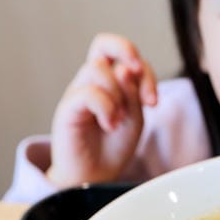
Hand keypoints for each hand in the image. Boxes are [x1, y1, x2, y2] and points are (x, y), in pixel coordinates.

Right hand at [47, 33, 157, 187]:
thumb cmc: (114, 147)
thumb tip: (125, 68)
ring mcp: (78, 93)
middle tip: (136, 72)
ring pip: (98, 68)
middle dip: (126, 50)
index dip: (145, 70)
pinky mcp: (67, 108)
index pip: (126, 56)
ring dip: (117, 94)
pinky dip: (106, 107)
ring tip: (118, 120)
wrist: (95, 177)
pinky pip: (88, 92)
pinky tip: (109, 125)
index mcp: (111, 81)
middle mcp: (92, 82)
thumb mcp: (136, 119)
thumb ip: (134, 94)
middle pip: (103, 43)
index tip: (152, 102)